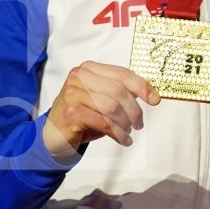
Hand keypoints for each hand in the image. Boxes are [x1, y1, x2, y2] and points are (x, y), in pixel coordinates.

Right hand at [42, 62, 159, 154]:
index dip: (142, 87)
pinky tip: (122, 139)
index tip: (155, 100)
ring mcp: (73, 93)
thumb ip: (120, 92)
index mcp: (90, 69)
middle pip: (119, 91)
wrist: (54, 134)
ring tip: (127, 133)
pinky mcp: (71, 112)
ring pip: (112, 107)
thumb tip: (150, 94)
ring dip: (125, 124)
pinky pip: (103, 122)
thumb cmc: (82, 115)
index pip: (122, 74)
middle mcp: (79, 77)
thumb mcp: (101, 99)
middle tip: (139, 124)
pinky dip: (117, 133)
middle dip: (134, 110)